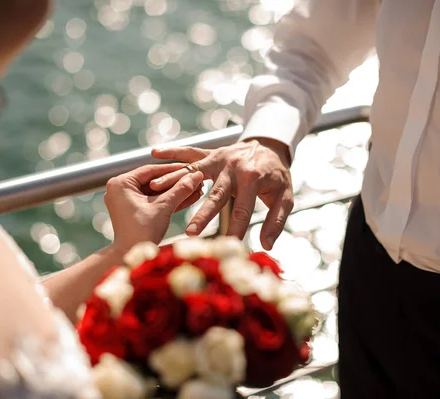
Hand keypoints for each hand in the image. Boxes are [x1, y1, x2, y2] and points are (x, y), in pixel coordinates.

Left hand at [104, 164, 203, 253]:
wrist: (131, 257)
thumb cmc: (142, 232)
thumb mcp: (164, 207)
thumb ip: (180, 189)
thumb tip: (197, 174)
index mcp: (120, 183)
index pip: (151, 170)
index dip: (174, 169)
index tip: (191, 167)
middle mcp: (120, 189)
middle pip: (154, 180)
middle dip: (176, 181)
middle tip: (195, 177)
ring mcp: (126, 200)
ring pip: (156, 191)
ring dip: (175, 191)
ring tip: (196, 187)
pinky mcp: (133, 210)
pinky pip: (153, 201)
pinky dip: (169, 200)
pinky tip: (188, 197)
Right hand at [151, 138, 292, 249]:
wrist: (271, 146)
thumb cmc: (276, 176)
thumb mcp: (285, 197)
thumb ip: (276, 221)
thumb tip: (266, 245)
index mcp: (253, 178)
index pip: (243, 210)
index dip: (236, 230)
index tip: (229, 247)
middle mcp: (234, 167)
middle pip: (216, 194)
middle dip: (203, 214)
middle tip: (191, 233)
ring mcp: (220, 158)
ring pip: (196, 171)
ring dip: (176, 179)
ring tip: (156, 189)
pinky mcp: (211, 154)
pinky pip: (190, 152)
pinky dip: (173, 151)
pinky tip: (155, 153)